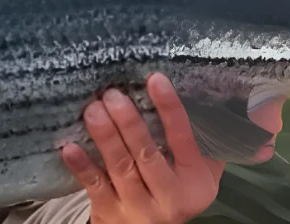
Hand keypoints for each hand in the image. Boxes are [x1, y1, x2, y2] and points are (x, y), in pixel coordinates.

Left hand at [59, 73, 227, 223]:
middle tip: (112, 94)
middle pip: (147, 155)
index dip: (170, 109)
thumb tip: (219, 97)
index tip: (155, 79)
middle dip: (129, 122)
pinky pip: (95, 188)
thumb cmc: (172, 191)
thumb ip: (205, 142)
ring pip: (121, 168)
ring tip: (92, 110)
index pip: (184, 140)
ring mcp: (139, 209)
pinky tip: (69, 147)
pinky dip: (82, 166)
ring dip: (106, 136)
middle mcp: (170, 198)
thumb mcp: (197, 175)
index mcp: (195, 181)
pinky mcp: (111, 214)